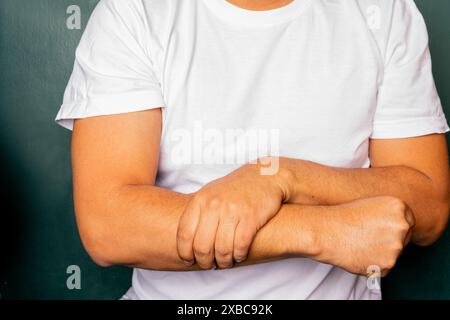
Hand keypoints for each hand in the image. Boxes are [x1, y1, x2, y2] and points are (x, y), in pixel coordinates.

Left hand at [176, 160, 290, 268]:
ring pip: (222, 249)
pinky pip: (240, 246)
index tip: (188, 260)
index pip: (184, 233)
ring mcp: (232, 211)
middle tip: (208, 264)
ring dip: (223, 262)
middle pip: (201, 246)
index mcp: (200, 199)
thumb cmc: (234, 189)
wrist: (264, 177)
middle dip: (204, 261)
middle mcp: (214, 204)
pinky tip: (239, 255)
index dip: (184, 252)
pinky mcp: (251, 217)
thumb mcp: (210, 193)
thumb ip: (197, 213)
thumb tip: (185, 242)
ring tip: (225, 262)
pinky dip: (239, 256)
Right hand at [315, 196, 414, 276]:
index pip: (407, 222)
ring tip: (359, 244)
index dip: (394, 228)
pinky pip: (384, 267)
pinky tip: (358, 254)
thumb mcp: (369, 205)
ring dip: (380, 253)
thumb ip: (388, 215)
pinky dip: (373, 264)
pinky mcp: (388, 264)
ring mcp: (396, 246)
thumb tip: (398, 230)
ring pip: (393, 254)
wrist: (325, 231)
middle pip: (403, 239)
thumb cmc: (341, 216)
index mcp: (399, 207)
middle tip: (367, 238)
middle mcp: (402, 226)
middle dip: (389, 241)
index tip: (381, 230)